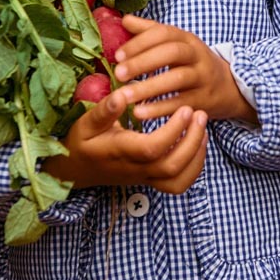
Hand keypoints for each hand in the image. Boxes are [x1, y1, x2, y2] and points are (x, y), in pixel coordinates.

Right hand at [44, 87, 207, 193]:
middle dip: (192, 141)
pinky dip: (194, 168)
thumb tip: (123, 94)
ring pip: (178, 180)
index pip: (153, 148)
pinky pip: (178, 185)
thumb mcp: (86, 122)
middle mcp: (135, 169)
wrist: (76, 169)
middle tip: (200, 115)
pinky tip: (198, 145)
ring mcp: (145, 178)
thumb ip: (105, 110)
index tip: (185, 109)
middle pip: (171, 166)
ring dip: (197, 155)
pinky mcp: (151, 181)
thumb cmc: (81, 141)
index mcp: (120, 151)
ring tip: (203, 129)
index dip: (173, 130)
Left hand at [113, 15, 257, 124]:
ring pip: (177, 79)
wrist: (229, 88)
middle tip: (119, 74)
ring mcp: (203, 78)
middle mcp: (197, 55)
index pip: (164, 33)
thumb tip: (124, 20)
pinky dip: (159, 109)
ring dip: (149, 88)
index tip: (117, 55)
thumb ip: (151, 32)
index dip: (140, 42)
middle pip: (172, 53)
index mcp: (187, 39)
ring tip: (125, 97)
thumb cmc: (193, 64)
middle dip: (143, 62)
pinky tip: (139, 113)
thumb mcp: (177, 45)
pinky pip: (181, 104)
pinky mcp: (204, 100)